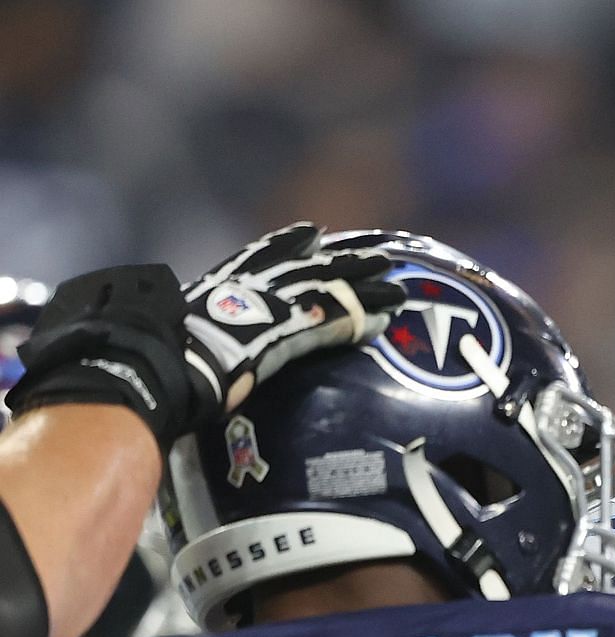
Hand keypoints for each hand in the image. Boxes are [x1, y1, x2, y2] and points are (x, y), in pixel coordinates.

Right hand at [9, 224, 402, 446]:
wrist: (155, 364)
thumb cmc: (157, 357)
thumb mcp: (178, 331)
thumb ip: (196, 328)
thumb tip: (189, 346)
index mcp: (222, 282)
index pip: (263, 253)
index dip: (292, 242)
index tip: (316, 232)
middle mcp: (249, 285)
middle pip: (309, 263)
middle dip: (346, 257)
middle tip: (380, 251)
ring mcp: (268, 304)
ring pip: (330, 286)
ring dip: (366, 286)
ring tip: (398, 284)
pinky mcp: (284, 329)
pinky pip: (331, 321)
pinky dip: (358, 320)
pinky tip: (383, 321)